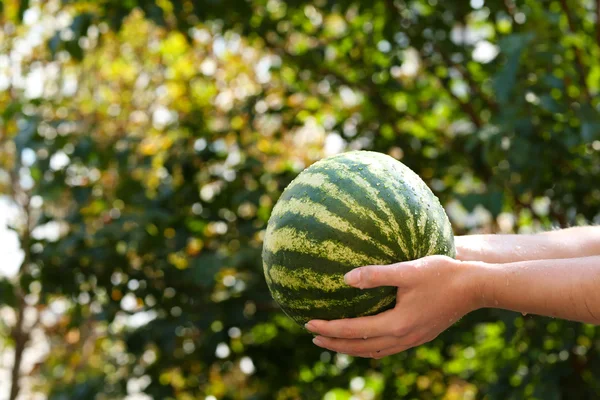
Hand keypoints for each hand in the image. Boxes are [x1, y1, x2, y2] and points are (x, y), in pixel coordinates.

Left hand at [305, 255, 479, 357]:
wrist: (476, 287)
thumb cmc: (442, 274)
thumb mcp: (407, 270)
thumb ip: (376, 274)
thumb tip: (346, 278)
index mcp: (396, 324)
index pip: (353, 331)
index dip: (329, 329)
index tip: (308, 324)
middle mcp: (403, 337)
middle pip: (360, 347)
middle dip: (335, 344)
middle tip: (313, 337)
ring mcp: (413, 339)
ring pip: (373, 351)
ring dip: (351, 348)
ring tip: (333, 341)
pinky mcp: (420, 334)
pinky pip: (387, 348)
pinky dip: (369, 346)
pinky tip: (366, 337)